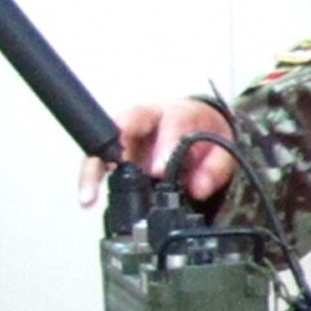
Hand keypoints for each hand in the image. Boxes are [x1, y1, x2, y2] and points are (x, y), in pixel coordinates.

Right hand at [78, 99, 233, 205]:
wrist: (199, 125)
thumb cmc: (205, 133)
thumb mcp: (222, 147)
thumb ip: (214, 168)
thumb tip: (198, 189)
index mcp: (176, 113)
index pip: (171, 124)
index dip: (165, 145)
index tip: (159, 169)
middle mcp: (146, 120)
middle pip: (124, 126)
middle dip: (114, 148)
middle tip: (109, 171)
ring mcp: (129, 136)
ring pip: (105, 144)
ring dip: (94, 168)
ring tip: (88, 195)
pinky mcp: (120, 152)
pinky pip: (102, 163)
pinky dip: (94, 179)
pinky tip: (89, 198)